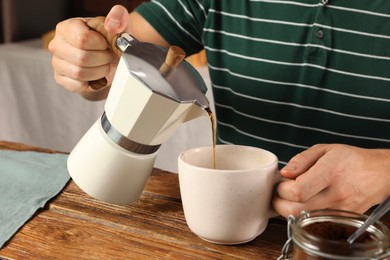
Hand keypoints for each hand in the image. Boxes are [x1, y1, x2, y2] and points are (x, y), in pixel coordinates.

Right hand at [48, 5, 128, 99]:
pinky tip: (96, 75)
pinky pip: (78, 86)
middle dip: (102, 59)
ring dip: (99, 72)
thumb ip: (118, 18)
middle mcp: (57, 44)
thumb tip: (111, 25)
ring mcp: (57, 63)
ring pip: (79, 73)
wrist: (109, 58)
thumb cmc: (110, 40)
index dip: (101, 45)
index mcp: (67, 27)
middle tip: (108, 56)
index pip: (83, 39)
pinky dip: (92, 83)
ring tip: (103, 65)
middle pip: (82, 58)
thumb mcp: (118, 25)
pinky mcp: (61, 79)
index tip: (106, 44)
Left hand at [273, 144, 389, 217]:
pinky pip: (314, 222)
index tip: (281, 183)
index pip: (297, 191)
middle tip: (280, 193)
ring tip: (292, 197)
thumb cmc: (351, 159)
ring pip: (302, 219)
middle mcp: (336, 194)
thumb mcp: (324, 149)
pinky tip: (304, 203)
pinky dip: (302, 215)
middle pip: (295, 210)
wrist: (379, 173)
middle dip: (279, 203)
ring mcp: (339, 210)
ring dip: (289, 209)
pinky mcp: (341, 219)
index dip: (282, 189)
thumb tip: (285, 173)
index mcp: (330, 172)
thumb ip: (301, 160)